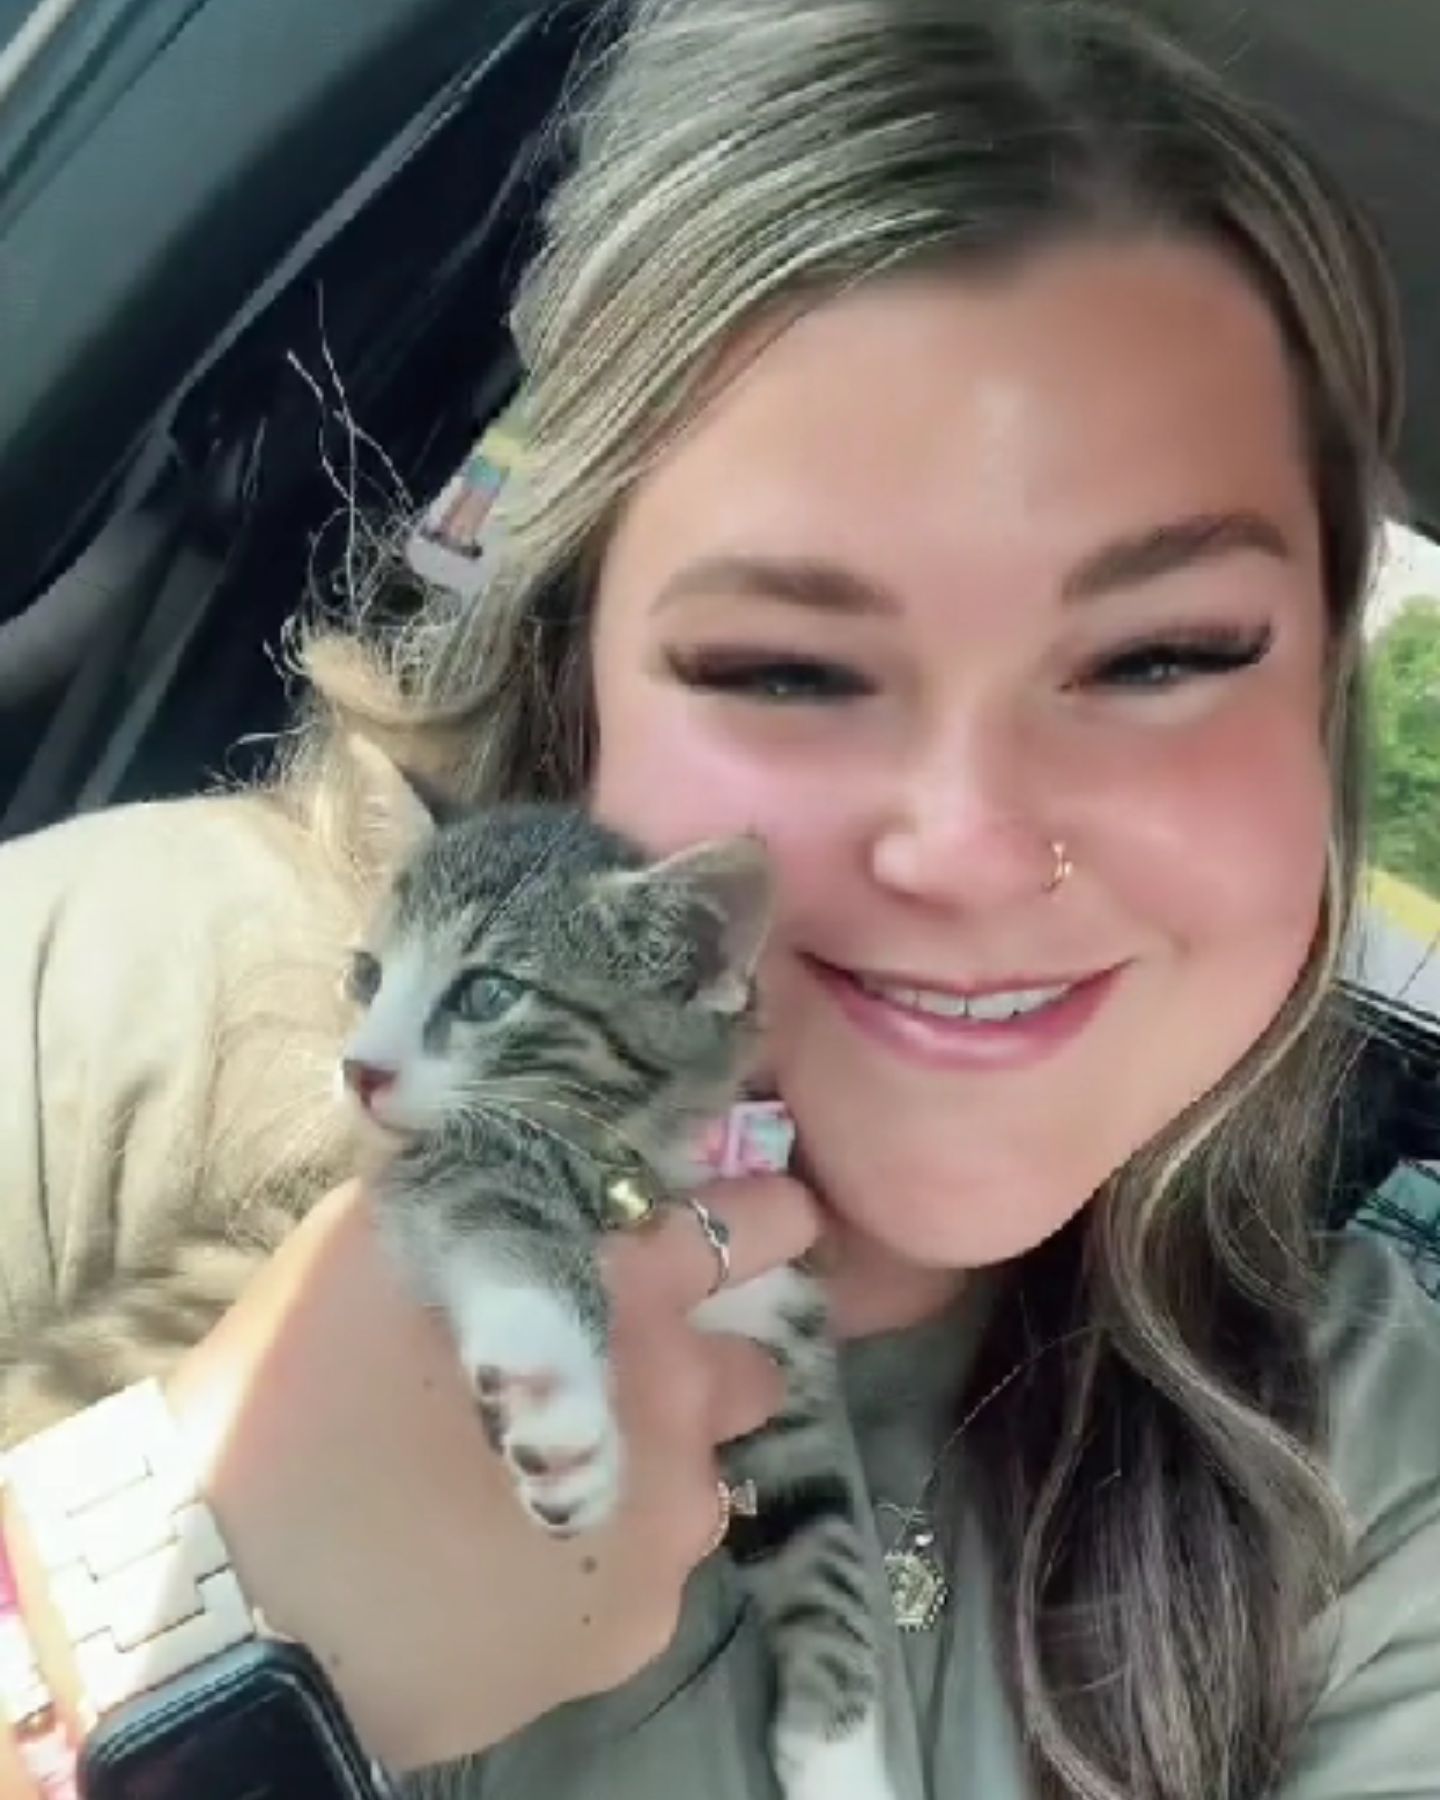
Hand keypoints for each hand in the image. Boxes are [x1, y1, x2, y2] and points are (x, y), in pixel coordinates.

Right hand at [165, 1175, 818, 1772]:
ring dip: (653, 1470)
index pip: (762, 1220)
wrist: (240, 1596)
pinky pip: (647, 1571)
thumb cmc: (298, 1388)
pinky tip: (515, 1568)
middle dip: (703, 1366)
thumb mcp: (393, 1239)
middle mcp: (678, 1388)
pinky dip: (601, 1560)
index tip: (760, 1230)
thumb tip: (551, 1165)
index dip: (766, 1222)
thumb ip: (502, 1194)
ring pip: (702, 1475)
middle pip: (754, 1362)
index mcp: (623, 1277)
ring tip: (543, 1490)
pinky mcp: (643, 1620)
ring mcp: (670, 1512)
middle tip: (617, 1383)